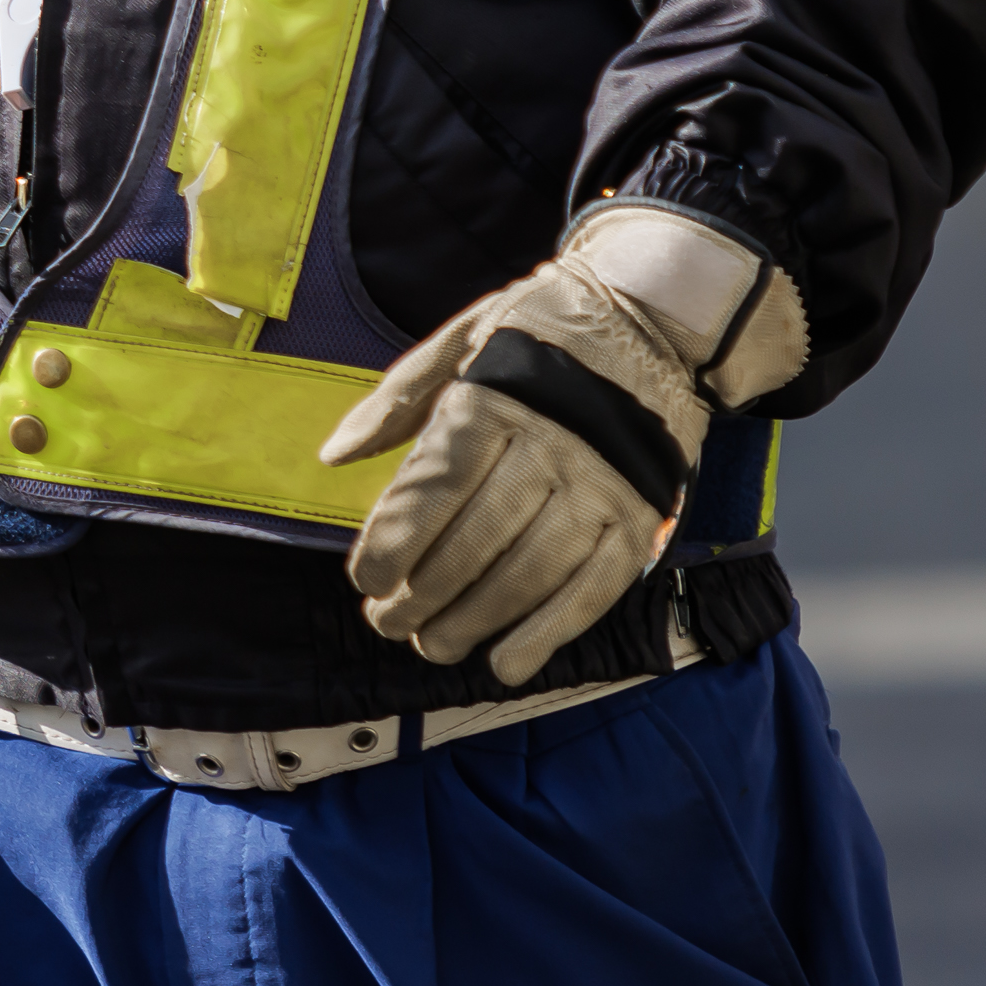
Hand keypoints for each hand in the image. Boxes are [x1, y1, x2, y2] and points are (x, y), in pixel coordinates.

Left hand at [315, 202, 809, 687]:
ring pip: (530, 574)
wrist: (651, 322)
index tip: (365, 578)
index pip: (437, 486)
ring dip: (475, 622)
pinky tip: (506, 662)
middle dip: (423, 594)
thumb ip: (398, 397)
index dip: (396, 541)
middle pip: (477, 540)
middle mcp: (551, 447)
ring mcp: (600, 487)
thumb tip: (334, 455)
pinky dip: (549, 633)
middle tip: (387, 621)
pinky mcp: (640, 518)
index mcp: (495, 400)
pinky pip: (593, 589)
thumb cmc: (539, 334)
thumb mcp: (462, 339)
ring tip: (433, 645)